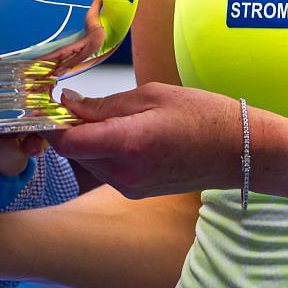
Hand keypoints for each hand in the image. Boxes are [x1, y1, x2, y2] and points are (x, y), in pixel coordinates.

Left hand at [47, 83, 239, 198]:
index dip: (50, 122)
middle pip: (73, 152)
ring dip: (87, 139)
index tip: (48, 102)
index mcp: (126, 144)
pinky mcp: (135, 192)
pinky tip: (126, 133)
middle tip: (78, 101)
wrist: (238, 151)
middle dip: (69, 127)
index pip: (66, 141)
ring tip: (113, 115)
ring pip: (87, 160)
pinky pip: (105, 169)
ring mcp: (129, 187)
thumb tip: (68, 104)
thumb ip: (105, 104)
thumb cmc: (202, 115)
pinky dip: (104, 151)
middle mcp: (123, 173)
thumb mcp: (152, 95)